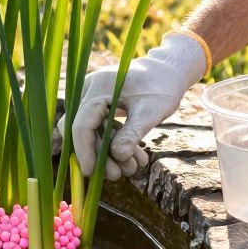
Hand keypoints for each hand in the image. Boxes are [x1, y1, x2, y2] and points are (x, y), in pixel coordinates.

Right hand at [57, 33, 206, 180]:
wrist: (167, 73)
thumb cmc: (161, 87)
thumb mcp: (151, 111)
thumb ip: (133, 132)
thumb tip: (118, 156)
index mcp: (98, 87)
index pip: (81, 123)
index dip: (84, 150)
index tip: (91, 173)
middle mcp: (89, 91)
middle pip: (80, 130)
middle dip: (97, 155)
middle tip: (117, 175)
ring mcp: (92, 97)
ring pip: (89, 133)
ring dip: (108, 153)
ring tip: (132, 167)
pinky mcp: (99, 105)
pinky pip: (98, 129)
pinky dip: (113, 144)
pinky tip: (134, 157)